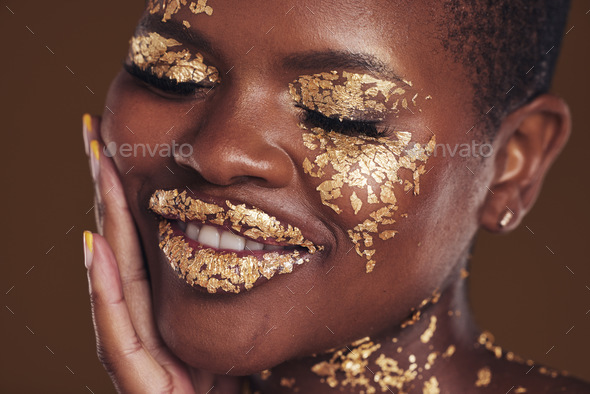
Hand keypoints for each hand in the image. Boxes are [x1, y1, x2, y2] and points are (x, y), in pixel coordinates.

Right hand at [82, 114, 223, 392]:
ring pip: (115, 282)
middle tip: (96, 137)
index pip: (145, 249)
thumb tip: (251, 247)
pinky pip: (119, 335)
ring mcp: (140, 358)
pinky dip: (105, 291)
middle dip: (108, 196)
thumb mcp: (245, 335)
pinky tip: (96, 246)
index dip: (131, 201)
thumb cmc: (248, 390)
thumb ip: (233, 301)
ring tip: (96, 169)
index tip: (123, 149)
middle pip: (123, 253)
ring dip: (104, 224)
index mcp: (170, 315)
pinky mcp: (142, 387)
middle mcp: (147, 330)